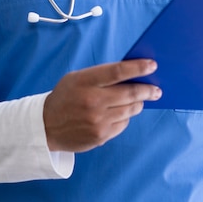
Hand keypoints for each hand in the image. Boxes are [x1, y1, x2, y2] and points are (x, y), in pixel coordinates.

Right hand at [43, 59, 160, 152]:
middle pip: (130, 93)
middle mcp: (93, 101)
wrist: (45, 126)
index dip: (138, 68)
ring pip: (130, 110)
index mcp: (85, 81)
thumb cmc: (66, 97)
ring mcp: (98, 121)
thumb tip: (132, 73)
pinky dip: (126, 117)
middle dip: (147, 90)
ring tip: (139, 99)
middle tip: (156, 89)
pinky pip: (123, 124)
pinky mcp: (101, 136)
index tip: (152, 65)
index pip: (118, 71)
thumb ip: (102, 75)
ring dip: (138, 103)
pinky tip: (119, 113)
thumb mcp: (77, 78)